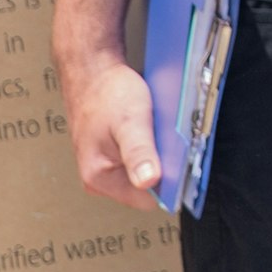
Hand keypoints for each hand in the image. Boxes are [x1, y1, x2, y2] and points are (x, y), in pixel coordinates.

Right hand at [62, 49, 162, 208]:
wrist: (92, 71)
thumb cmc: (106, 93)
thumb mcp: (130, 122)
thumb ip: (139, 153)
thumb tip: (149, 181)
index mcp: (99, 178)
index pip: (147, 200)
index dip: (168, 183)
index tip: (179, 162)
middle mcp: (99, 178)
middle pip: (147, 187)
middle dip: (162, 166)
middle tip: (165, 140)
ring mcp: (105, 166)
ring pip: (144, 171)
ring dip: (157, 155)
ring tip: (156, 132)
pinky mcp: (111, 155)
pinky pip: (140, 159)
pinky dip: (151, 146)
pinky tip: (150, 129)